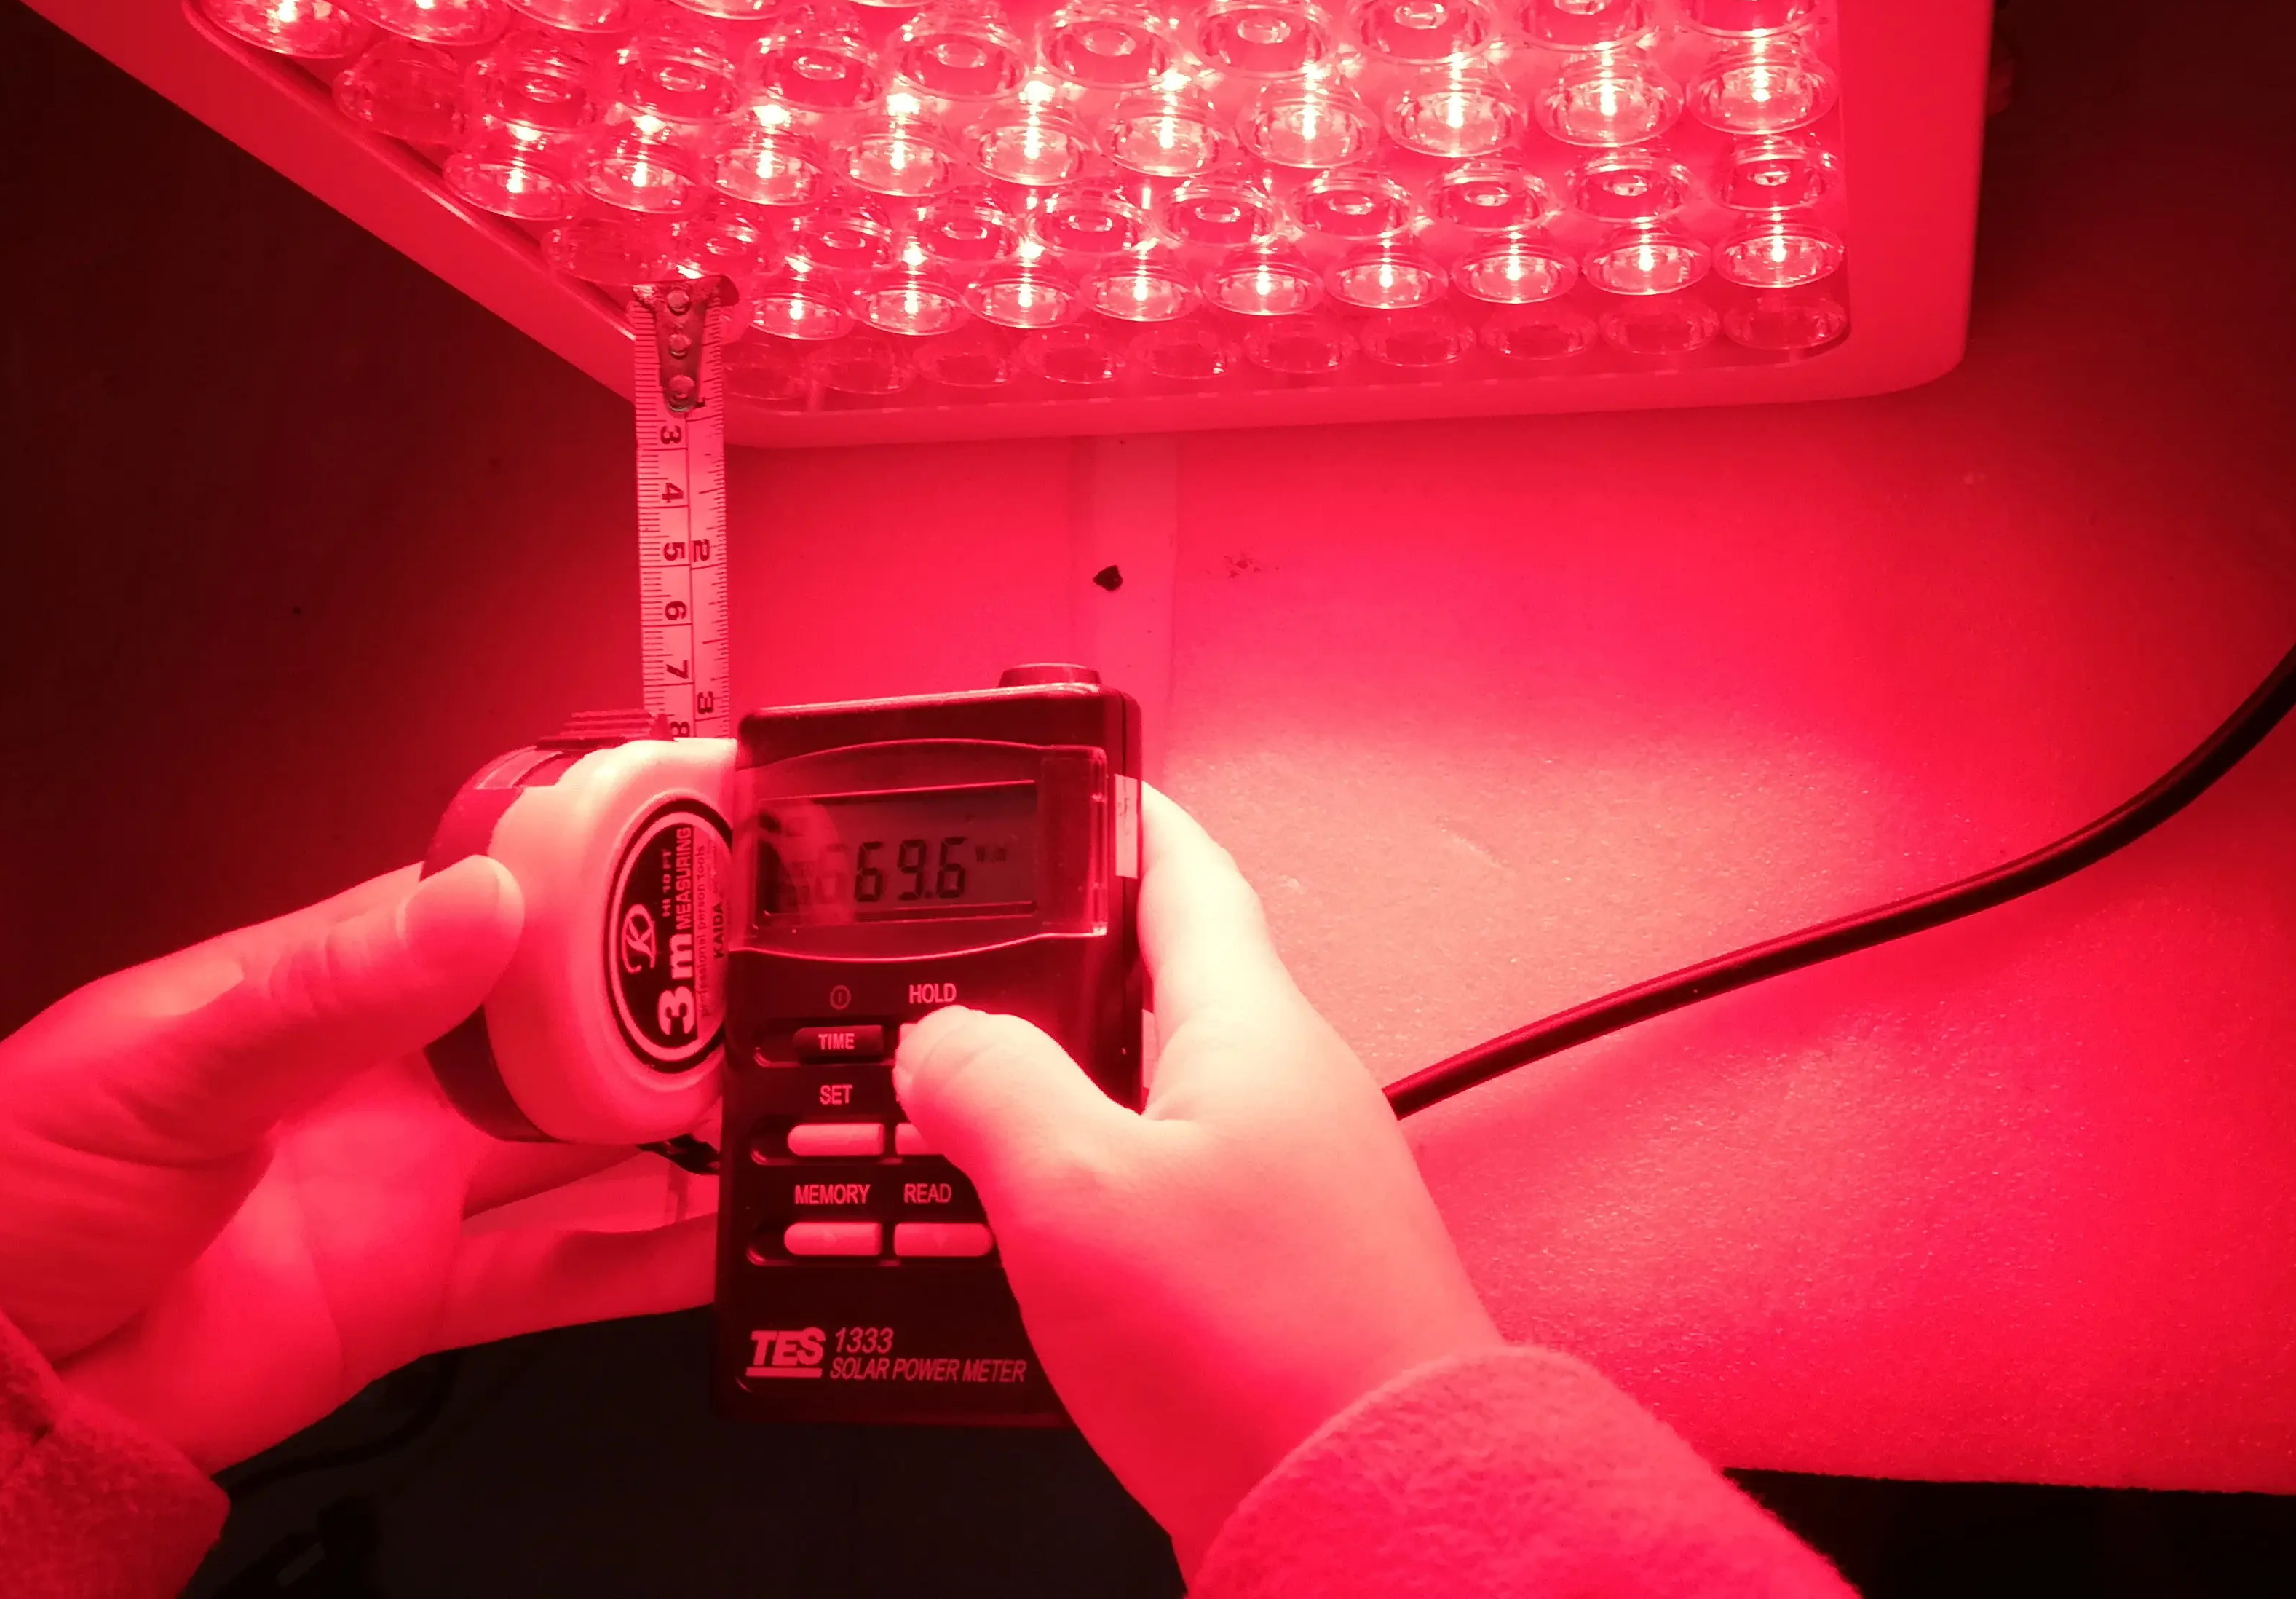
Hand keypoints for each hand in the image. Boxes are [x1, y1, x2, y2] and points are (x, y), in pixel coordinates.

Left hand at [0, 858, 713, 1471]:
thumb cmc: (10, 1191)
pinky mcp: (416, 1294)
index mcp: (318, 984)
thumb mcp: (167, 1067)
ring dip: (669, 1116)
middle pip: (553, 1018)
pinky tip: (719, 1242)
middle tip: (768, 978)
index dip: (585, 872)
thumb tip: (481, 904)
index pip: (478, 900)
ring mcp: (406, 1185)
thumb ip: (331, 996)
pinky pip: (554, 1272)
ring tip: (777, 1092)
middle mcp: (379, 1076)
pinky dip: (643, 1263)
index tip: (689, 848)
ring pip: (576, 1138)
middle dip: (656, 996)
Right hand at [893, 790, 1500, 1569]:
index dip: (1108, 814)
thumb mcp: (1077, 1194)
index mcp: (1248, 1026)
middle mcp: (1278, 1088)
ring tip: (927, 1131)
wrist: (1369, 1513)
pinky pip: (1146, 1202)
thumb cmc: (1257, 1350)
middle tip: (925, 985)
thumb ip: (989, 1088)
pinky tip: (1003, 1254)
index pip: (1179, 868)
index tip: (1049, 783)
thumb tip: (941, 1044)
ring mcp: (1281, 1184)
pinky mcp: (1265, 1277)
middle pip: (1139, 989)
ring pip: (1133, 1105)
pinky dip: (1067, 1207)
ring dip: (1034, 1111)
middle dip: (1028, 984)